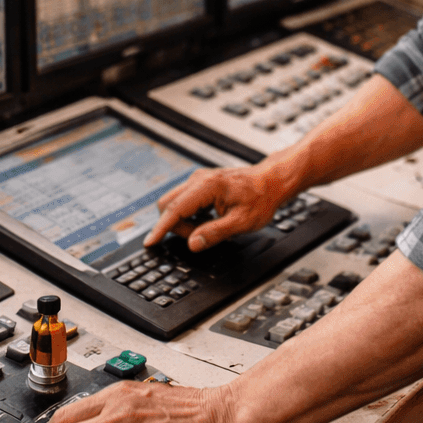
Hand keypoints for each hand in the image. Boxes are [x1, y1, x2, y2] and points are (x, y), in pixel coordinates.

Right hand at [144, 160, 294, 250]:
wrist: (272, 181)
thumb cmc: (261, 198)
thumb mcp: (241, 222)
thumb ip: (215, 233)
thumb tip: (192, 243)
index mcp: (206, 187)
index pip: (174, 210)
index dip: (160, 229)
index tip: (150, 242)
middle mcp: (198, 179)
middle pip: (168, 205)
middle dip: (176, 226)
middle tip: (199, 237)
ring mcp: (199, 179)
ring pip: (175, 203)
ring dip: (185, 221)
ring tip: (209, 228)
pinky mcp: (201, 183)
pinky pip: (184, 201)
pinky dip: (190, 215)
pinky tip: (209, 220)